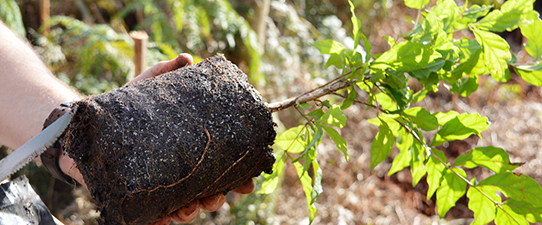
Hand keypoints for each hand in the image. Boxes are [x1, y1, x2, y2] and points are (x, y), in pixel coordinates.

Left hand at [59, 53, 254, 224]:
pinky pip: (149, 217)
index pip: (220, 167)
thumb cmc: (125, 107)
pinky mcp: (134, 198)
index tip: (248, 181)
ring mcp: (157, 187)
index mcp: (189, 151)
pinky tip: (162, 221)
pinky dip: (159, 222)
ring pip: (184, 209)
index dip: (238, 177)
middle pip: (207, 194)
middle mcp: (177, 172)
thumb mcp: (146, 87)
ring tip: (188, 207)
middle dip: (216, 199)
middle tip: (215, 195)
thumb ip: (166, 72)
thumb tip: (187, 58)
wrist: (88, 126)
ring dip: (192, 212)